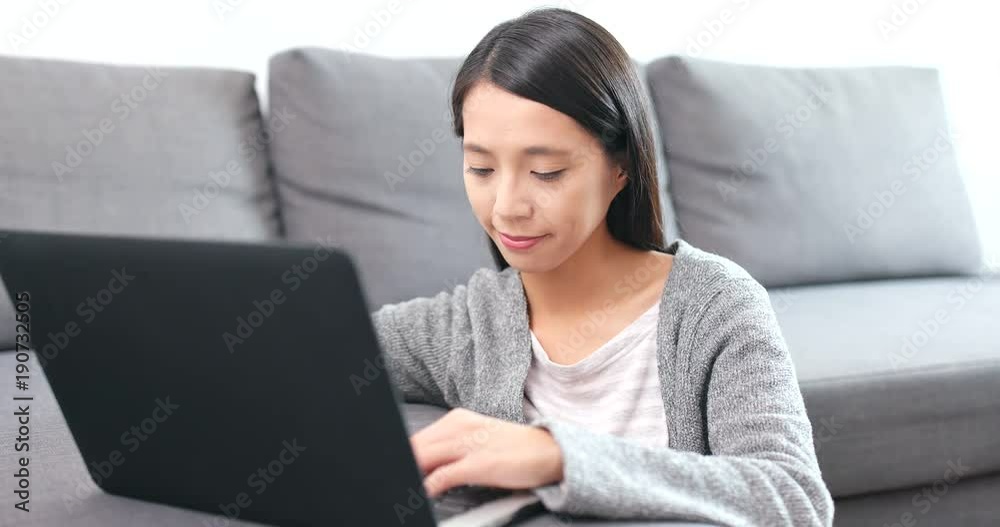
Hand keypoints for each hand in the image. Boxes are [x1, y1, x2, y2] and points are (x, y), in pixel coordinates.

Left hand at [409, 407, 563, 496]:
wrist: (550, 450)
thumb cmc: (514, 448)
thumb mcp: (476, 440)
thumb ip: (449, 449)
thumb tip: (424, 464)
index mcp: (457, 420)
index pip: (417, 438)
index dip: (405, 454)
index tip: (400, 466)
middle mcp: (460, 426)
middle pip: (415, 446)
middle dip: (405, 462)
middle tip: (397, 481)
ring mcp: (469, 444)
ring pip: (423, 456)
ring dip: (413, 472)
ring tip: (409, 486)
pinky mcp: (480, 464)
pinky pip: (443, 476)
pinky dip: (429, 486)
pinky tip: (426, 493)